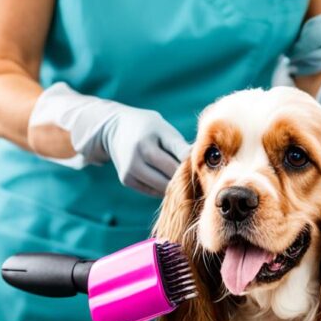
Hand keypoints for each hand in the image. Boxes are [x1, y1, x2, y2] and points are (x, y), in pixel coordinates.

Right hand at [29, 83, 188, 196]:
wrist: (114, 129)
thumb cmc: (148, 129)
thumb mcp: (164, 129)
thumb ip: (180, 146)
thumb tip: (201, 164)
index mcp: (153, 136)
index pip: (181, 154)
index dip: (195, 162)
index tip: (205, 166)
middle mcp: (140, 152)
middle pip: (172, 173)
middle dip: (187, 176)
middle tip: (199, 178)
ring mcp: (131, 168)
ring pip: (163, 186)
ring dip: (176, 186)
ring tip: (185, 181)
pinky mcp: (126, 179)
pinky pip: (153, 191)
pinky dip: (163, 189)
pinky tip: (168, 182)